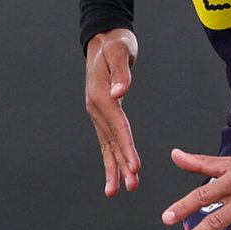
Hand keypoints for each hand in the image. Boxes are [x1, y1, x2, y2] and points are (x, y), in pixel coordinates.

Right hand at [84, 29, 140, 195]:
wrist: (103, 38)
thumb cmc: (114, 43)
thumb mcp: (120, 50)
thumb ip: (121, 71)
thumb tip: (120, 91)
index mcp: (101, 93)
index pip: (117, 124)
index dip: (126, 146)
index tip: (135, 165)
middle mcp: (96, 106)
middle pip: (111, 139)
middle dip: (121, 164)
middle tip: (131, 185)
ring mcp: (97, 111)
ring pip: (106, 144)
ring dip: (113, 167)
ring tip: (117, 191)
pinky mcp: (102, 113)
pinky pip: (106, 139)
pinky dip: (111, 157)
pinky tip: (116, 174)